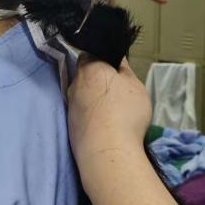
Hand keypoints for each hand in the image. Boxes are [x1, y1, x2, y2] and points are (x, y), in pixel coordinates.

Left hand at [68, 55, 151, 173]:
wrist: (107, 151)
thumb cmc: (125, 113)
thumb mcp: (135, 86)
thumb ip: (124, 69)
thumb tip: (117, 59)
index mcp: (90, 67)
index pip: (91, 53)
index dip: (103, 59)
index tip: (115, 70)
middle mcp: (75, 82)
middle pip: (84, 74)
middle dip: (97, 79)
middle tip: (116, 91)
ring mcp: (70, 104)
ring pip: (82, 93)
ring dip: (92, 97)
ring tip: (111, 110)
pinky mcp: (69, 124)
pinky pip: (81, 111)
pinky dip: (90, 114)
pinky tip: (104, 124)